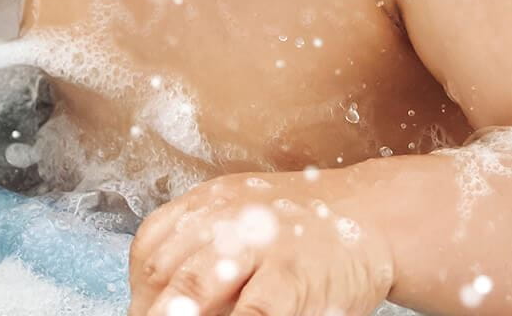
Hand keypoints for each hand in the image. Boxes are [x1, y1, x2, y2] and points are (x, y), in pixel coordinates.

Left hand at [128, 171, 395, 315]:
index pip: (151, 250)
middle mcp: (225, 221)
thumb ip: (198, 250)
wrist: (373, 214)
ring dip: (180, 315)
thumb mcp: (240, 218)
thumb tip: (155, 300)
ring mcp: (259, 248)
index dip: (138, 290)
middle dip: (153, 310)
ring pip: (197, 287)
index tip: (140, 312)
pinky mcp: (294, 278)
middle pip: (166, 271)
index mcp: (206, 207)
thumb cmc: (300, 230)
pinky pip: (255, 310)